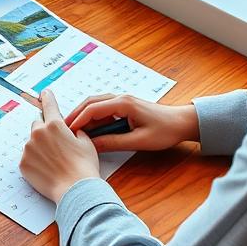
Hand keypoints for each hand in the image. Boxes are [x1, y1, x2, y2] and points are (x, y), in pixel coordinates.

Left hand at [21, 90, 99, 204]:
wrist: (75, 190)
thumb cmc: (84, 167)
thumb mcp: (86, 142)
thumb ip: (75, 130)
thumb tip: (70, 130)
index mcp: (54, 125)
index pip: (49, 105)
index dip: (47, 98)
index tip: (44, 93)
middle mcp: (38, 133)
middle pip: (38, 124)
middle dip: (45, 130)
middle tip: (56, 144)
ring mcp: (28, 149)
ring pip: (32, 142)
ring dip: (40, 147)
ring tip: (54, 161)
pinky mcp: (23, 163)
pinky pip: (28, 157)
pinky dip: (35, 161)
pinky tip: (47, 169)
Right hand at [65, 93, 199, 152]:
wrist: (183, 122)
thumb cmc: (165, 130)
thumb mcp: (139, 141)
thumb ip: (114, 142)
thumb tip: (92, 146)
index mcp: (123, 104)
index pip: (93, 109)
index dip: (78, 120)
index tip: (67, 131)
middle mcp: (120, 98)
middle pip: (90, 103)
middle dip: (75, 115)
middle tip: (63, 128)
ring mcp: (122, 101)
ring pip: (96, 104)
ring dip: (84, 115)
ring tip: (72, 129)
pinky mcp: (125, 107)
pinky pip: (104, 109)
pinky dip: (93, 117)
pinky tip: (89, 128)